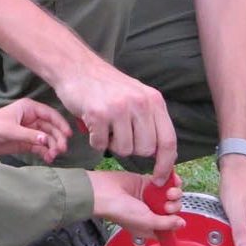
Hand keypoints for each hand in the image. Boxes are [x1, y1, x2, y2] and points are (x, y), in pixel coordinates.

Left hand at [0, 98, 71, 162]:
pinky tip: (48, 159)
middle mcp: (32, 119)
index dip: (61, 124)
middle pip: (51, 128)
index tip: (68, 135)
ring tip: (53, 156)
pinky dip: (45, 152)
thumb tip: (46, 140)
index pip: (50, 115)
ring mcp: (29, 131)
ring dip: (52, 147)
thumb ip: (29, 135)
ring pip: (47, 139)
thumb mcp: (10, 130)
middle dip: (57, 138)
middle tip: (61, 150)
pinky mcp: (25, 143)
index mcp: (29, 108)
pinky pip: (40, 147)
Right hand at [54, 57, 177, 183]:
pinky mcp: (98, 114)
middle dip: (131, 148)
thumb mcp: (137, 96)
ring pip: (124, 149)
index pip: (168, 140)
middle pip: (145, 149)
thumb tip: (162, 154)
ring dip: (111, 144)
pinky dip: (95, 140)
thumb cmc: (106, 86)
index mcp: (154, 100)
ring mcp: (119, 108)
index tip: (160, 178)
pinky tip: (92, 124)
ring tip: (105, 126)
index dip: (165, 164)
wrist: (76, 67)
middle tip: (118, 134)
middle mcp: (140, 103)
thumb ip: (150, 120)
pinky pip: (100, 145)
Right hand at [87, 171, 184, 239]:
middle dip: (174, 206)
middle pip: (173, 210)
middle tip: (166, 204)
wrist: (106, 191)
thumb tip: (181, 224)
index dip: (175, 221)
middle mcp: (151, 213)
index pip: (170, 226)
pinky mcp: (148, 183)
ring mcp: (150, 197)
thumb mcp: (147, 222)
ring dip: (174, 193)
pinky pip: (165, 182)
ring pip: (171, 195)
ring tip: (167, 192)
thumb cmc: (119, 210)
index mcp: (150, 227)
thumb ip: (166, 224)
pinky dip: (172, 181)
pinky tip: (172, 181)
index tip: (175, 218)